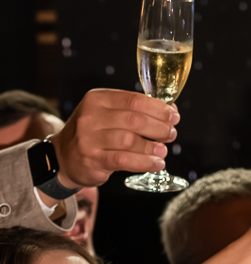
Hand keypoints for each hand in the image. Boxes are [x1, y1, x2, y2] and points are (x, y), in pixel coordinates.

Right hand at [50, 89, 179, 187]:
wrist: (63, 157)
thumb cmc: (95, 133)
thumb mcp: (107, 114)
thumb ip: (135, 110)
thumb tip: (171, 111)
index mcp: (97, 99)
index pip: (134, 100)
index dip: (159, 109)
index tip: (173, 116)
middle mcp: (90, 117)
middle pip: (134, 120)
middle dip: (159, 128)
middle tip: (171, 134)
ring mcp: (89, 139)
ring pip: (130, 141)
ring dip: (152, 146)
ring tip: (163, 150)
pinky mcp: (92, 160)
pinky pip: (124, 160)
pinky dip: (144, 162)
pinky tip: (156, 163)